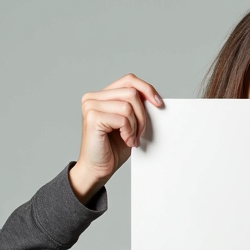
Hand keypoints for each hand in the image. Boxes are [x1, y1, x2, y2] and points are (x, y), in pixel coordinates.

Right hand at [69, 73, 163, 202]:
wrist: (98, 169)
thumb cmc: (112, 149)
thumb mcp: (130, 124)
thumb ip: (136, 108)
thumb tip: (155, 99)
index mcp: (102, 95)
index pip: (129, 80)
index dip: (147, 89)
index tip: (159, 104)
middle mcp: (93, 97)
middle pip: (132, 92)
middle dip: (142, 115)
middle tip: (139, 133)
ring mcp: (91, 106)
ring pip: (128, 105)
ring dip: (135, 126)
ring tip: (131, 138)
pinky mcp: (93, 117)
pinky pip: (123, 118)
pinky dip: (129, 132)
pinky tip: (126, 141)